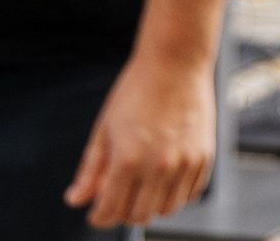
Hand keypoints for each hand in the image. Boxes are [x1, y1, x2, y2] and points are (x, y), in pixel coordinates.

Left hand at [63, 49, 215, 228]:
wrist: (175, 62)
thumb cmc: (136, 90)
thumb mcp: (104, 129)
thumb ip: (90, 169)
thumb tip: (75, 200)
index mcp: (128, 159)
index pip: (109, 210)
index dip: (98, 217)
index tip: (96, 213)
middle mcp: (160, 166)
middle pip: (139, 216)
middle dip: (123, 212)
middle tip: (118, 198)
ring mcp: (186, 162)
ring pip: (167, 209)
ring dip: (151, 205)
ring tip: (141, 187)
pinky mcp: (205, 155)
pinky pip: (191, 193)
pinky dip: (176, 193)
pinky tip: (164, 178)